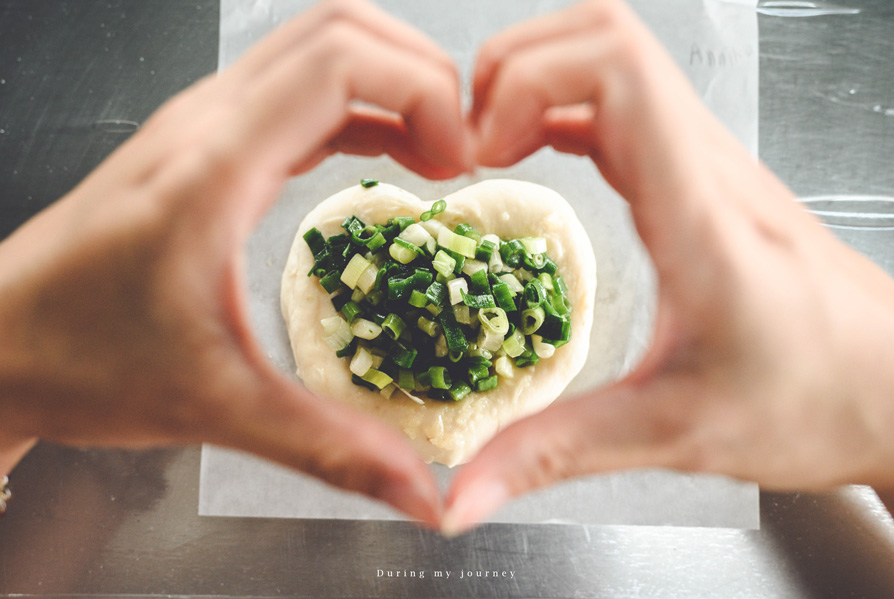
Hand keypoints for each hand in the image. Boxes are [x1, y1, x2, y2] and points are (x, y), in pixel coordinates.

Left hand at [0, 0, 471, 526]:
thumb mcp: (218, 407)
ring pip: (318, 48)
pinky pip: (298, 92)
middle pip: (340, 30)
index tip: (460, 160)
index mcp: (214, 167)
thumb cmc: (78, 361)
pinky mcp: (203, 145)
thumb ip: (330, 447)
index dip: (424, 92)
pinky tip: (385, 156)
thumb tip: (415, 487)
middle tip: (459, 149)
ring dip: (392, 85)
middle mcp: (206, 125)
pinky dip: (359, 108)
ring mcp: (202, 126)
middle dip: (422, 76)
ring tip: (436, 152)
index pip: (342, 62)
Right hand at [444, 0, 893, 533]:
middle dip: (513, 70)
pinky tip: (534, 151)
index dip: (525, 83)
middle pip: (605, 37)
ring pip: (616, 58)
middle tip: (470, 143)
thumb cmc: (816, 403)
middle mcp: (709, 169)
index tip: (481, 151)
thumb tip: (463, 493)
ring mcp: (711, 164)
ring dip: (535, 82)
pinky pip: (626, 104)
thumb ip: (554, 455)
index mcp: (701, 216)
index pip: (615, 71)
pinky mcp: (705, 178)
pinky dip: (562, 108)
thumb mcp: (671, 433)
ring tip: (488, 147)